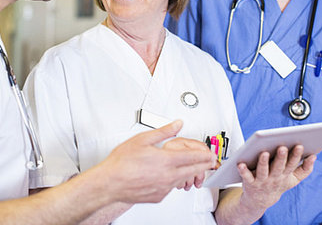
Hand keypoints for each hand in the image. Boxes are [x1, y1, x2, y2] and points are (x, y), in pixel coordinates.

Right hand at [100, 120, 216, 203]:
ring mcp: (164, 188)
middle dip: (204, 164)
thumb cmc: (122, 162)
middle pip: (193, 169)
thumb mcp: (143, 139)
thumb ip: (164, 131)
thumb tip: (177, 124)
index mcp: (166, 160)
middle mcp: (168, 175)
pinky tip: (171, 176)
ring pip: (183, 179)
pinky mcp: (159, 196)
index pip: (192, 156)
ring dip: (191, 173)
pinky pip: (172, 187)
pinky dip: (175, 181)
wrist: (110, 183)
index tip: (211, 153)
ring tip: (194, 168)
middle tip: (210, 161)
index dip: (204, 154)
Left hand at [238, 145, 315, 210]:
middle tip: (282, 147)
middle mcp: (274, 178)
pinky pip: (246, 176)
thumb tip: (314, 156)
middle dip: (281, 157)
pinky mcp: (249, 183)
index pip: (292, 164)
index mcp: (285, 175)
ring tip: (264, 153)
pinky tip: (240, 163)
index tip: (300, 145)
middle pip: (278, 167)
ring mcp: (262, 181)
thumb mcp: (293, 179)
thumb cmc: (278, 183)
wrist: (261, 200)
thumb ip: (305, 169)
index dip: (296, 156)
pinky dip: (243, 170)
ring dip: (264, 162)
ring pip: (263, 171)